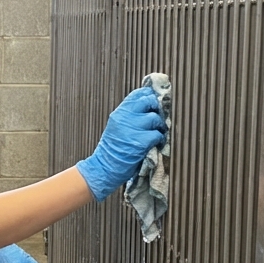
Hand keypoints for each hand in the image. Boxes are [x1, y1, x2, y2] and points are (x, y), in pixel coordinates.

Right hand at [75, 86, 166, 200]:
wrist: (103, 168)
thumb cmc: (113, 149)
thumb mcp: (116, 126)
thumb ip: (130, 115)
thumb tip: (148, 104)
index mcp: (119, 112)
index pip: (138, 94)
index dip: (149, 96)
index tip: (153, 103)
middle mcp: (124, 117)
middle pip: (149, 101)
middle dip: (156, 109)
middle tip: (156, 119)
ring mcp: (132, 129)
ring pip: (155, 118)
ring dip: (159, 127)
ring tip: (156, 134)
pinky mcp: (140, 142)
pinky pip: (157, 134)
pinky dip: (159, 139)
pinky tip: (155, 144)